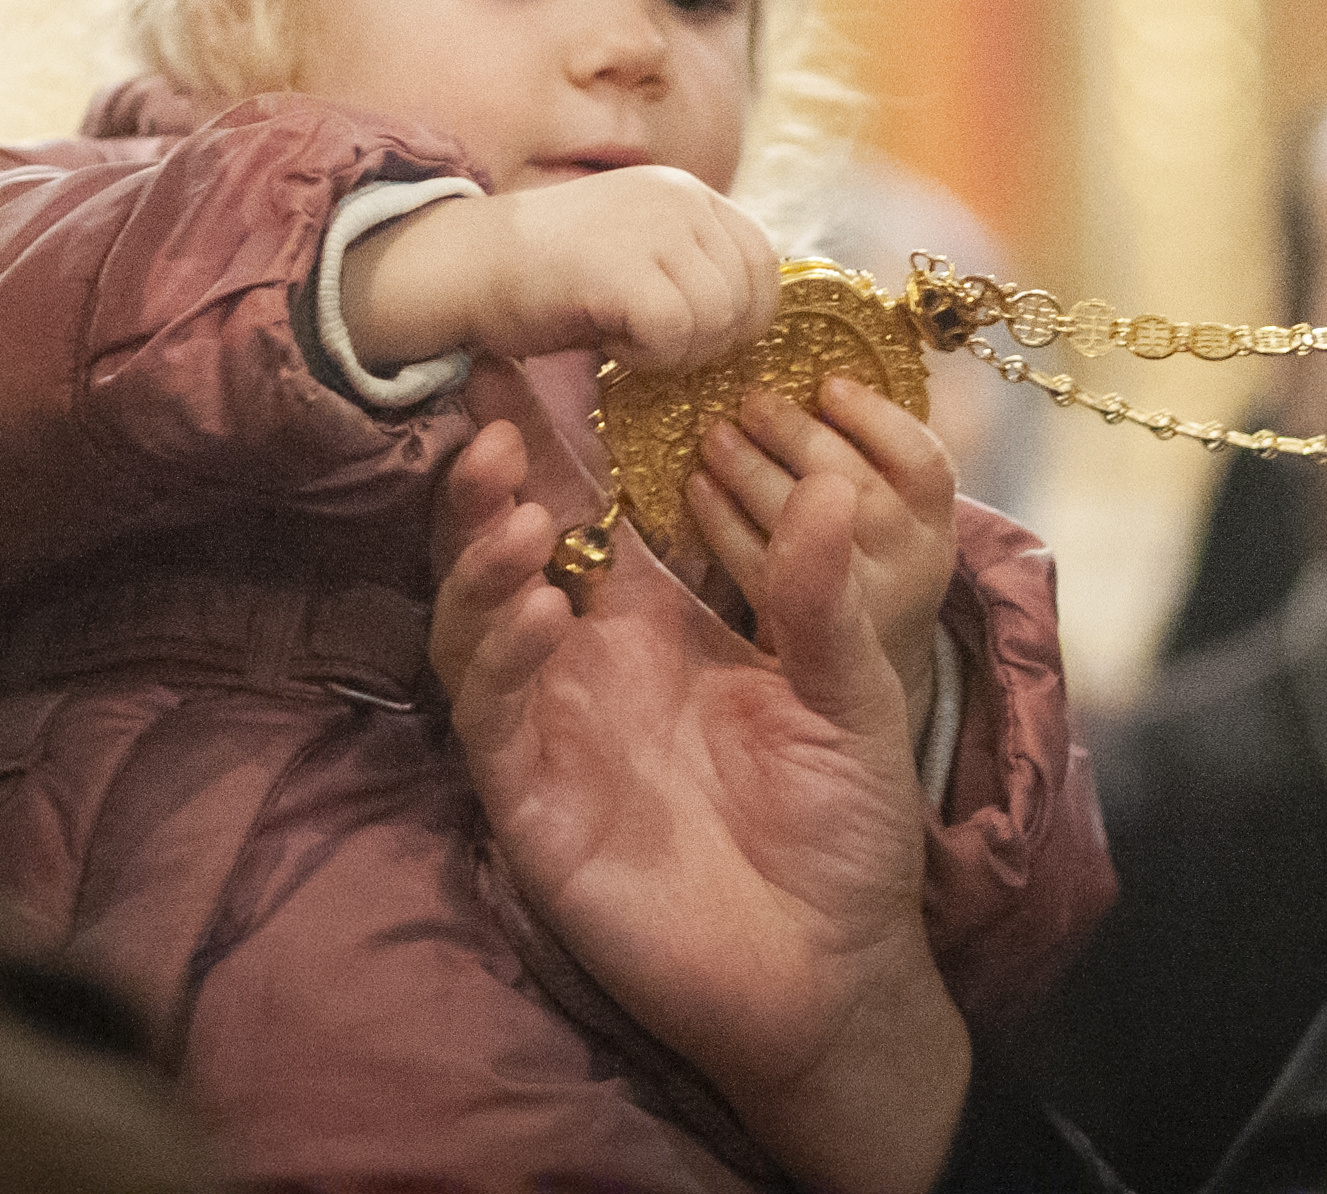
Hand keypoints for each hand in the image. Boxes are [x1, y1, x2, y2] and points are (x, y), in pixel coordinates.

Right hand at [344, 169, 775, 373]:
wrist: (461, 262)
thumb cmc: (547, 273)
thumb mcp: (638, 248)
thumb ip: (693, 265)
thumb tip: (753, 316)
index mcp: (687, 192)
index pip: (763, 261)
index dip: (740, 314)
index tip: (689, 333)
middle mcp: (679, 198)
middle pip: (750, 297)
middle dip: (712, 340)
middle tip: (653, 342)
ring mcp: (653, 228)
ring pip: (719, 319)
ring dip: (678, 351)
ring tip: (626, 339)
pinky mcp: (622, 268)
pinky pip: (677, 334)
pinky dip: (649, 357)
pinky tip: (611, 346)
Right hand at [434, 419, 968, 1193]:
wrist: (825, 971)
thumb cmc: (843, 827)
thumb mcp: (851, 694)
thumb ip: (823, 596)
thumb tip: (831, 485)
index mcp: (660, 616)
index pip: (592, 504)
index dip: (561, 437)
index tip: (537, 356)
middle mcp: (589, 657)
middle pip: (507, 547)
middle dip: (489, 483)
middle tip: (496, 422)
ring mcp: (550, 724)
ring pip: (475, 620)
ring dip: (483, 560)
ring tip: (515, 512)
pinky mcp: (530, 797)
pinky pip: (493, 714)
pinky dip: (504, 657)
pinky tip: (538, 616)